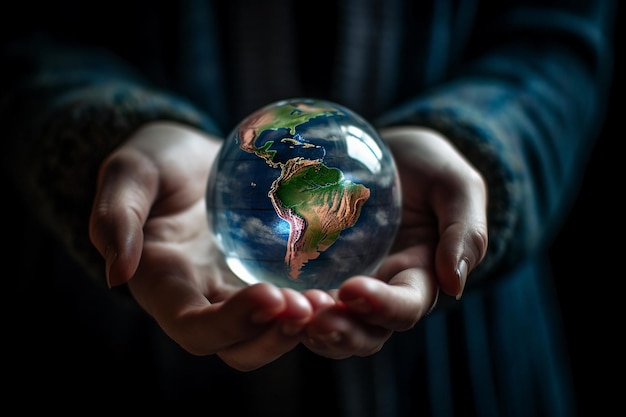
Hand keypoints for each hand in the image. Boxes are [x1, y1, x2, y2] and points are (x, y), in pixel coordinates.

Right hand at [89, 121, 312, 370]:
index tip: (270, 296)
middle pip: (238, 346)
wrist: (191, 159)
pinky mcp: (263, 274)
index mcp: (164, 286)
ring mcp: (236, 291)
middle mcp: (202, 300)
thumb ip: (116, 214)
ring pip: (269, 332)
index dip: (230, 323)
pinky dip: (316, 300)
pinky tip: (348, 281)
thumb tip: (117, 271)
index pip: (194, 326)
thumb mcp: (131, 171)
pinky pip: (292, 299)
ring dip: (301, 327)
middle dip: (274, 337)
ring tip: (335, 301)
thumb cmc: (157, 161)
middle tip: (312, 305)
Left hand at [301, 126, 487, 358]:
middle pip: (366, 333)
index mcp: (420, 277)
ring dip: (310, 326)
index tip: (354, 289)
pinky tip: (267, 289)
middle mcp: (383, 291)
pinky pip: (305, 297)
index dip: (382, 307)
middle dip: (341, 332)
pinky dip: (289, 304)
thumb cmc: (431, 169)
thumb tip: (454, 285)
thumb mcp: (458, 187)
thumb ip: (465, 231)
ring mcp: (349, 283)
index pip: (406, 306)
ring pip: (332, 325)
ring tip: (287, 309)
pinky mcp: (322, 271)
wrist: (393, 156)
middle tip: (313, 316)